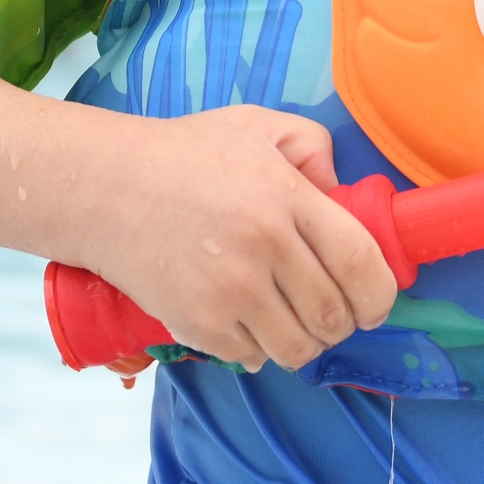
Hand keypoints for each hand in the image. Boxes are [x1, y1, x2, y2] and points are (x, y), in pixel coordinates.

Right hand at [66, 106, 400, 370]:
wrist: (103, 186)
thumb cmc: (181, 156)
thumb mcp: (254, 126)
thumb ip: (311, 147)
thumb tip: (341, 194)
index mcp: (287, 198)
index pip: (363, 264)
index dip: (380, 296)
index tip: (374, 304)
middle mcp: (265, 246)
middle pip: (334, 316)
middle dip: (340, 324)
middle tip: (326, 314)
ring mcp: (231, 289)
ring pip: (297, 348)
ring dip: (300, 343)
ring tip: (285, 323)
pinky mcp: (199, 322)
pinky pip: (252, 358)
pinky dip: (254, 350)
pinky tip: (242, 323)